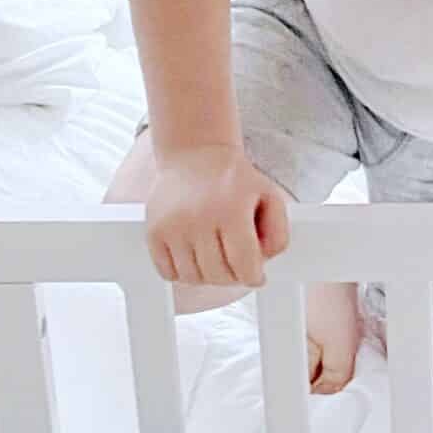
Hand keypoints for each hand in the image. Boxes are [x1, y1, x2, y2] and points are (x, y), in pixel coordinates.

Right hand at [144, 143, 290, 288]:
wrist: (194, 154)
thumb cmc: (234, 179)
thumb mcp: (270, 196)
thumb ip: (279, 233)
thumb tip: (262, 263)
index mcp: (231, 210)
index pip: (244, 266)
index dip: (254, 277)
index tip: (256, 275)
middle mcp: (198, 218)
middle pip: (219, 275)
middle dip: (233, 276)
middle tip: (236, 262)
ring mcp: (172, 226)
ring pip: (193, 278)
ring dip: (208, 276)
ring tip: (215, 256)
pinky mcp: (153, 231)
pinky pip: (168, 273)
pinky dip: (183, 273)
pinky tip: (194, 256)